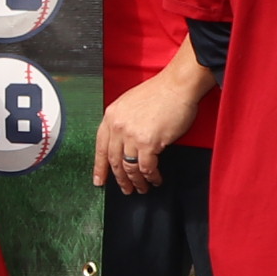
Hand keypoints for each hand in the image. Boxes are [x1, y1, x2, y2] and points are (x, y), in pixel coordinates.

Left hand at [90, 61, 205, 192]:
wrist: (177, 86)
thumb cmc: (160, 93)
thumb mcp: (130, 103)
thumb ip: (122, 122)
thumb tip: (123, 142)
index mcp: (111, 116)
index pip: (100, 147)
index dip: (99, 167)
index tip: (99, 180)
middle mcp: (117, 126)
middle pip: (114, 160)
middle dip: (120, 179)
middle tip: (125, 189)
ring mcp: (132, 135)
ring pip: (129, 167)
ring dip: (135, 181)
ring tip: (141, 188)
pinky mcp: (148, 143)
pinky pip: (146, 167)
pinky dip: (151, 177)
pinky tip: (155, 180)